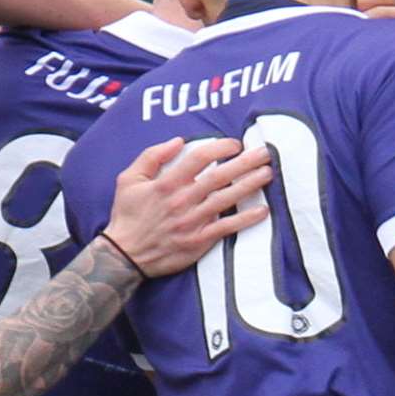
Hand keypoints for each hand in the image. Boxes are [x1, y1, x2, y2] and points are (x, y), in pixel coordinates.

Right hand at [103, 137, 272, 276]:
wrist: (125, 254)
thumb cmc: (127, 215)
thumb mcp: (128, 179)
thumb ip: (152, 156)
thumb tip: (178, 141)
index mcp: (166, 183)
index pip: (199, 158)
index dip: (220, 147)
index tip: (235, 143)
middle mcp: (182, 200)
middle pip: (220, 176)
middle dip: (245, 162)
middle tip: (265, 153)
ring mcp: (193, 221)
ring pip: (227, 198)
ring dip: (250, 185)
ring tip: (269, 174)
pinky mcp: (199, 240)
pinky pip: (227, 227)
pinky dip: (246, 219)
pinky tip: (263, 210)